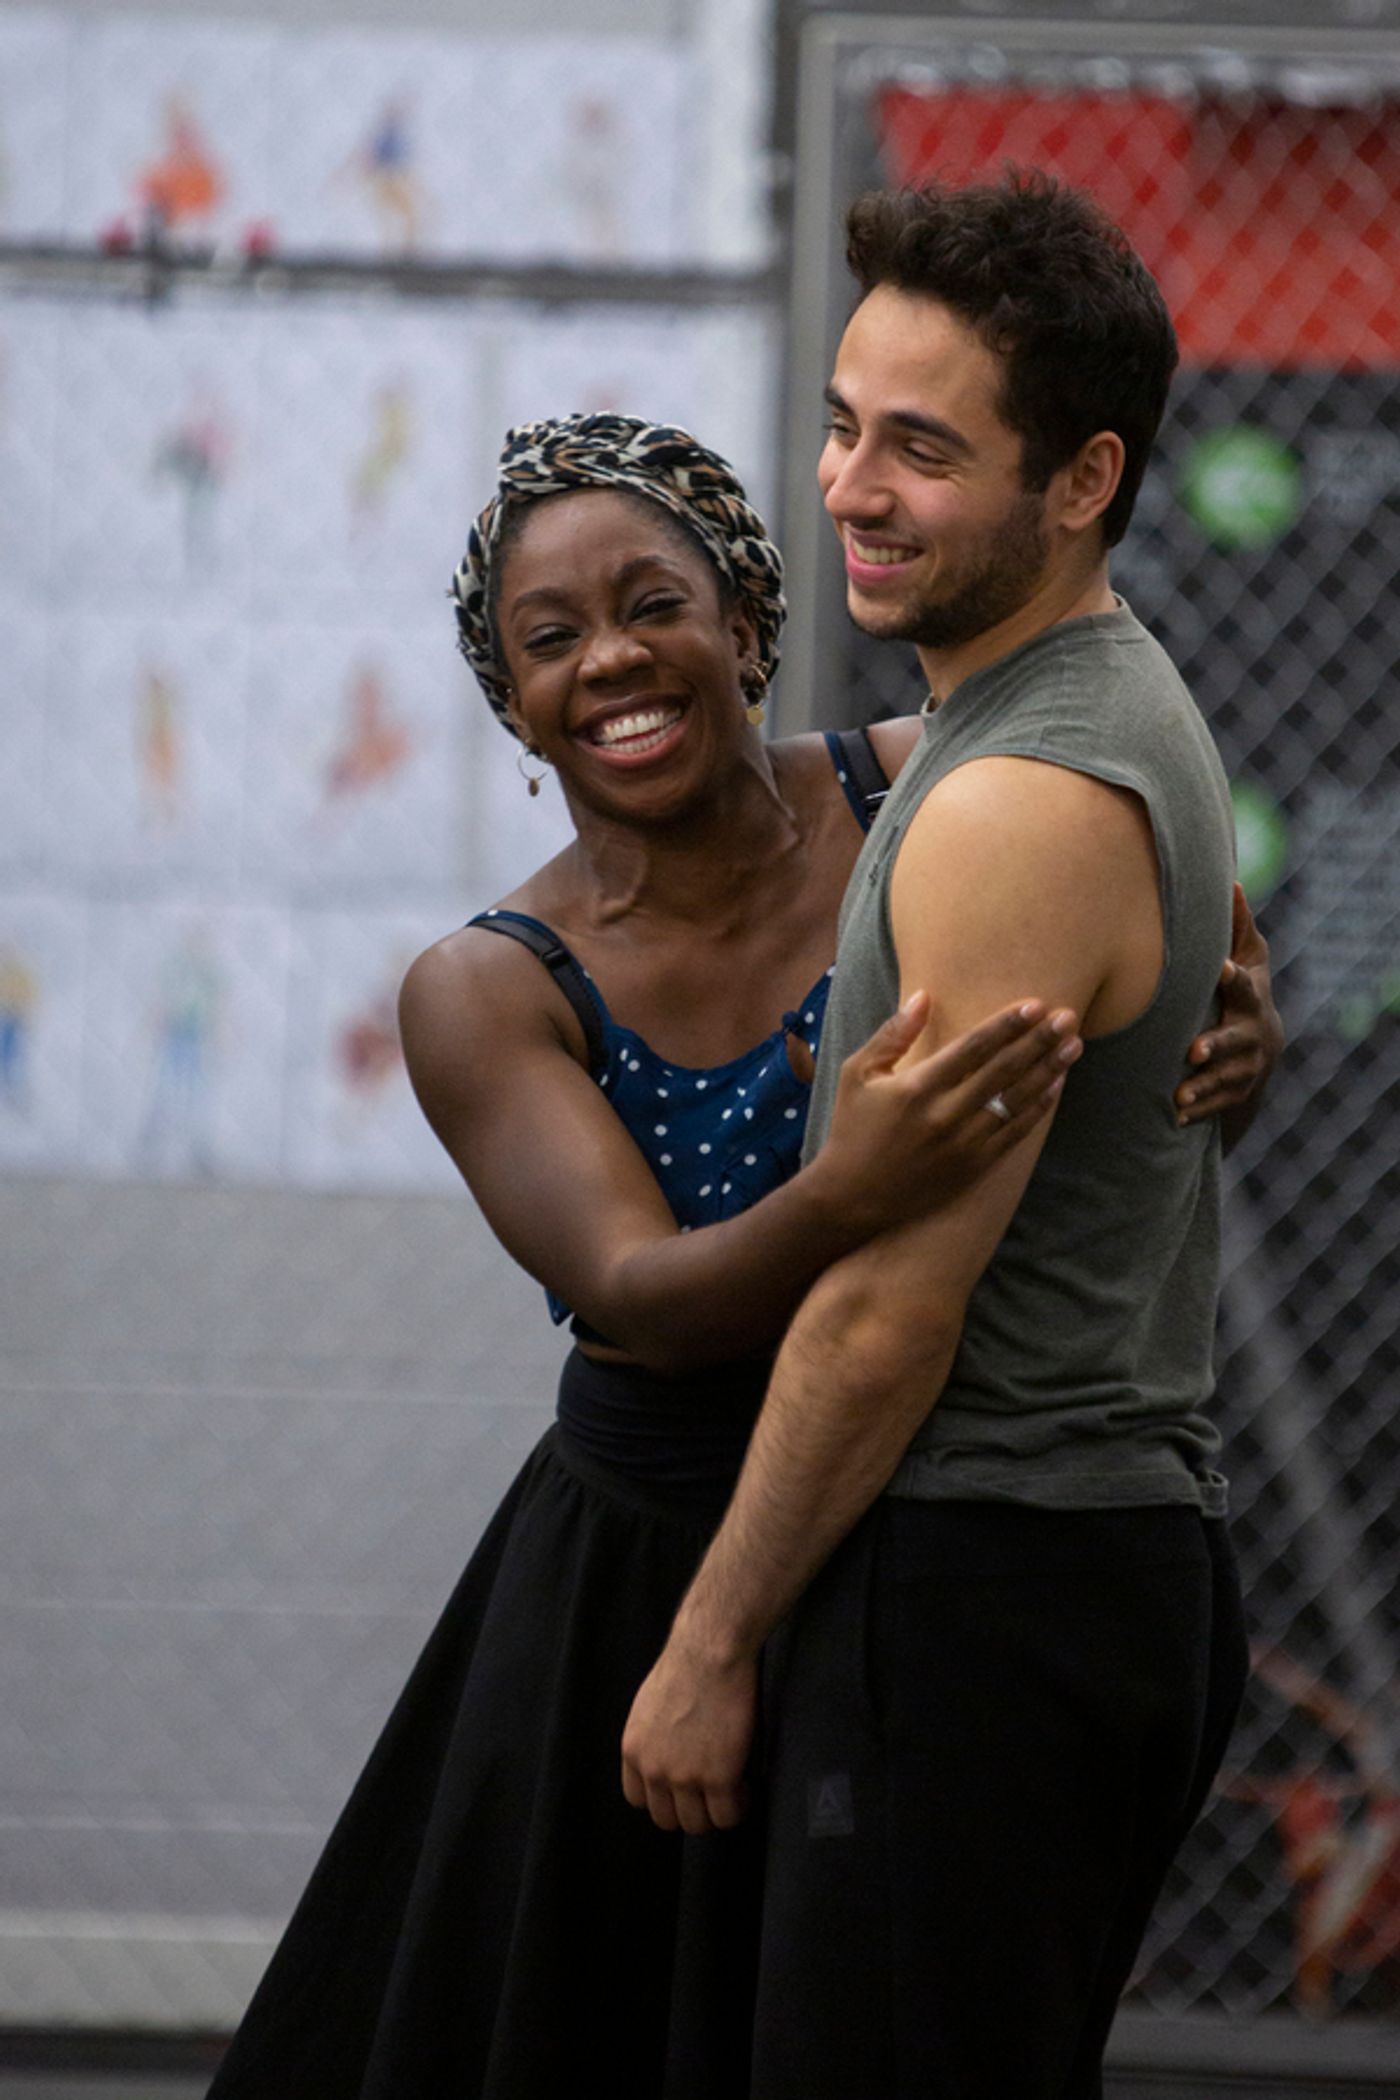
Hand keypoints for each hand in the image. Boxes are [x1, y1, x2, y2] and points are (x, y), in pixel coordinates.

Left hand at [621, 1633, 756, 1834]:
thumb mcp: (649, 1706)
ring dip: (714, 1812)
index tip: (682, 1789)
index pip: (638, 1799)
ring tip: (731, 1791)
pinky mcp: (718, 1777)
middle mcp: (653, 1769)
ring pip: (697, 1824)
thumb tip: (666, 1755)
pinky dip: (738, 1807)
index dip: (663, 1797)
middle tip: (710, 1793)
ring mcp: (685, 1777)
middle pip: (666, 1819)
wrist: (711, 1651)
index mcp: (633, 1750)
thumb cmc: (687, 1665)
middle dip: (689, 1809)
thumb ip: (652, 1739)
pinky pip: (727, 1815)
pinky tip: (745, 1785)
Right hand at [817, 990, 1081, 1234]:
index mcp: (917, 1087)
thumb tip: (924, 997)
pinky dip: (1038, 1107)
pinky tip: (1056, 1085)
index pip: (973, 1048)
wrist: (852, 1196)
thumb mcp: (857, 1074)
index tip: (1035, 1005)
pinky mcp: (973, 1167)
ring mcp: (963, 1144)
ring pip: (1016, 1100)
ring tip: (1073, 1046)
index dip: (1007, 1025)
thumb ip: (892, 1034)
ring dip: (1048, 1070)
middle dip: (1039, 1041)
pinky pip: (1015, 1133)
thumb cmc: (852, 1127)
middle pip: (1003, 1071)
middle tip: (1067, 1017)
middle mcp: (945, 1115)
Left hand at [1175, 884, 1284, 1129]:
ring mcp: (1245, 1068)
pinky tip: (1175, 1117)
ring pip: (1226, 1081)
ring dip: (1202, 1087)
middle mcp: (1251, 1034)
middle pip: (1236, 1040)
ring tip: (1179, 1095)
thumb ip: (1237, 926)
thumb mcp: (1248, 957)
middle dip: (1217, 1045)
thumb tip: (1230, 880)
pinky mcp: (1235, 1094)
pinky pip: (1217, 1107)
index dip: (1234, 978)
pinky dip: (1198, 1112)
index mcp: (1250, 998)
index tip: (1221, 968)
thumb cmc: (1243, 989)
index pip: (1244, 986)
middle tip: (1194, 1051)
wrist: (1263, 1046)